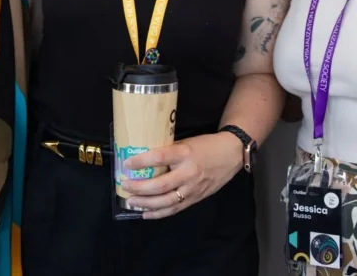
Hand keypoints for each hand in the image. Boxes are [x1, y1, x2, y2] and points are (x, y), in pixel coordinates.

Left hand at [121, 132, 243, 219]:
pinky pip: (175, 209)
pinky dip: (158, 213)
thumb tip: (145, 159)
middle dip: (139, 187)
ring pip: (166, 201)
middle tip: (125, 184)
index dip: (140, 162)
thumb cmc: (206, 145)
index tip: (126, 163)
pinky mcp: (196, 198)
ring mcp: (193, 188)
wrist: (231, 154)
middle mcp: (188, 172)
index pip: (159, 158)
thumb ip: (170, 152)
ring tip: (131, 200)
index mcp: (185, 154)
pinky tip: (145, 213)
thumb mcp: (186, 142)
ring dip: (145, 203)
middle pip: (160, 185)